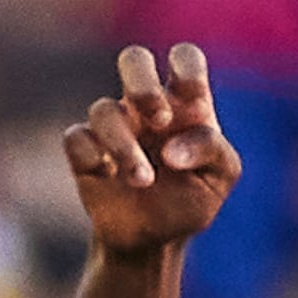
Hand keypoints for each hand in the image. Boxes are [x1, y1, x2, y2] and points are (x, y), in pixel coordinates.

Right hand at [63, 43, 242, 258]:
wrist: (155, 239)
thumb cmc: (192, 199)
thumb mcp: (221, 177)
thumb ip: (212, 150)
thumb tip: (172, 149)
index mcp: (184, 104)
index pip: (185, 59)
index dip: (186, 66)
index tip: (194, 104)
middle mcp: (145, 107)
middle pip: (133, 59)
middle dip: (142, 85)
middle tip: (160, 120)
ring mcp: (114, 126)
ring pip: (103, 109)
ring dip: (124, 146)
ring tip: (144, 181)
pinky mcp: (85, 151)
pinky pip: (76, 137)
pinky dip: (93, 156)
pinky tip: (108, 177)